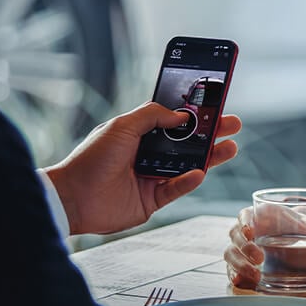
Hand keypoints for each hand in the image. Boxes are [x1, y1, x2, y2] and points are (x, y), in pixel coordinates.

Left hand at [44, 102, 239, 234]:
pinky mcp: (152, 200)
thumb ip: (152, 115)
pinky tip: (199, 173)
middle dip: (211, 133)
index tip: (215, 104)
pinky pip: (176, 189)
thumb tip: (181, 115)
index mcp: (140, 134)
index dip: (195, 114)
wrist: (72, 197)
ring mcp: (151, 177)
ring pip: (188, 166)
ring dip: (209, 157)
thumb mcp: (122, 126)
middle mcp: (148, 154)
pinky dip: (188, 182)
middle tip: (233, 125)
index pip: (174, 121)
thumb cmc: (91, 158)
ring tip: (230, 148)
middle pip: (188, 143)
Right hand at [224, 203, 305, 287]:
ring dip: (240, 264)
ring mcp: (241, 248)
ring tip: (256, 275)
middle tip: (260, 257)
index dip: (244, 222)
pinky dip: (234, 275)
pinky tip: (240, 281)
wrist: (291, 236)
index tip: (250, 230)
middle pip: (236, 237)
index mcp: (258, 215)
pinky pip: (232, 269)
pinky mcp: (241, 264)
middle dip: (244, 248)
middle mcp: (245, 231)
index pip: (244, 215)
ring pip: (231, 254)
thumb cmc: (295, 225)